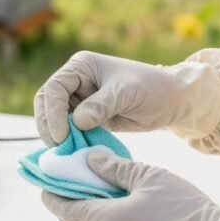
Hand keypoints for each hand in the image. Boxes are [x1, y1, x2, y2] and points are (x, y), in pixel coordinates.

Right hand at [33, 51, 219, 145]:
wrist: (172, 101)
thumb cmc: (152, 88)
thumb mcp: (127, 93)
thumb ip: (101, 105)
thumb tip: (76, 121)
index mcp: (81, 66)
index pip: (55, 88)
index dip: (52, 112)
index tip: (62, 134)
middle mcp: (76, 81)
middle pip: (47, 103)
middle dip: (49, 125)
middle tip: (57, 148)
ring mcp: (80, 100)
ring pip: (55, 119)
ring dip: (56, 135)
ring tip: (63, 153)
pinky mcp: (88, 118)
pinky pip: (70, 130)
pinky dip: (69, 141)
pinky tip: (71, 154)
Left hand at [41, 152, 219, 220]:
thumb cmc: (180, 206)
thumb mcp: (147, 176)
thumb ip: (114, 168)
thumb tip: (90, 160)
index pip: (65, 209)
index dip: (52, 196)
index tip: (45, 185)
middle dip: (66, 210)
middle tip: (71, 190)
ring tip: (100, 199)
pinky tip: (122, 216)